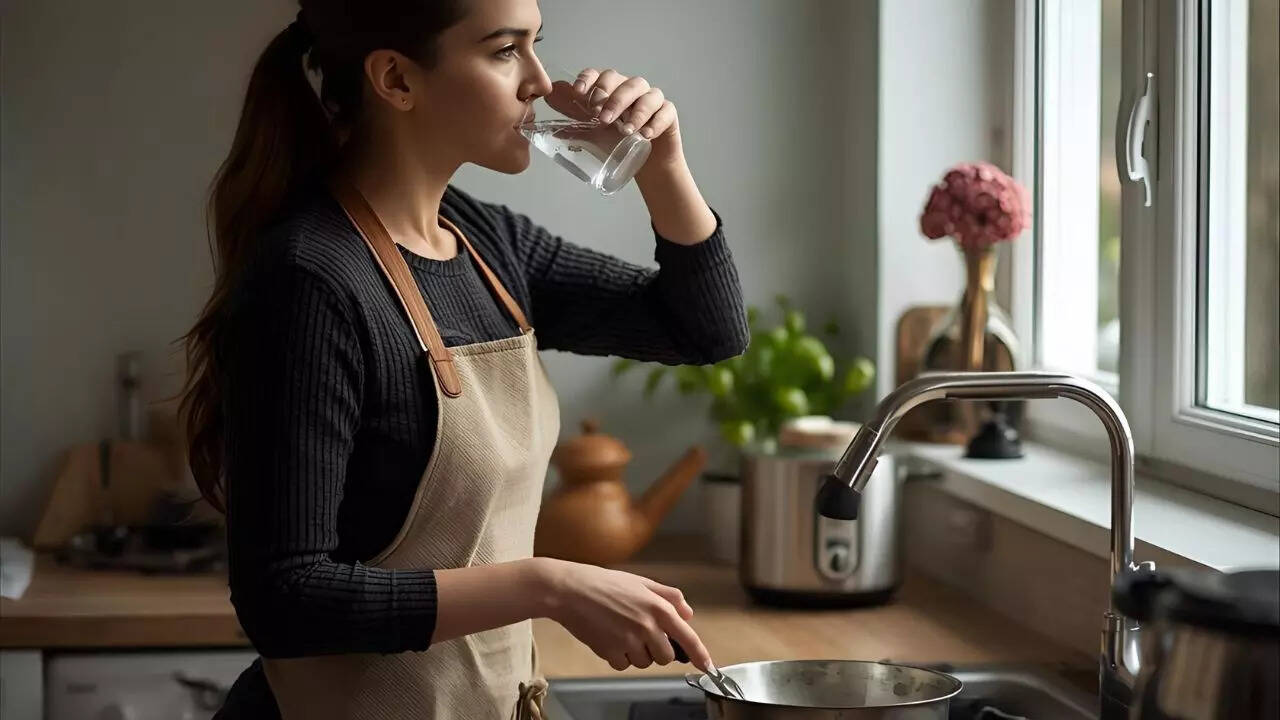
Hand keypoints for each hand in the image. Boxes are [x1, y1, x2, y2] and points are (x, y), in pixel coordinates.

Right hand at [535, 558, 712, 671]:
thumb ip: (669, 596)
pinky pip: (623, 665)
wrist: (570, 590)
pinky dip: (618, 657)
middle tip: (641, 634)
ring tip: (620, 632)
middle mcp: (647, 625)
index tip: (706, 666)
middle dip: (657, 650)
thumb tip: (687, 614)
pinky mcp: (611, 652)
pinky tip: (609, 638)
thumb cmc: (603, 583)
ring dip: (637, 654)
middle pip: (665, 656)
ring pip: (645, 663)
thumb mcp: (641, 582)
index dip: (699, 654)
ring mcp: (629, 640)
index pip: (687, 636)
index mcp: (658, 607)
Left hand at [562, 67, 684, 168]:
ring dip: (634, 111)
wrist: (644, 164)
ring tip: (625, 130)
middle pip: (624, 82)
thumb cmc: (617, 143)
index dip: (590, 79)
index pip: (600, 75)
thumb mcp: (592, 132)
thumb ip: (573, 117)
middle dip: (612, 98)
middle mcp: (632, 90)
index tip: (578, 92)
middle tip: (602, 118)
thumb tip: (550, 99)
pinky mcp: (668, 115)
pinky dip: (655, 122)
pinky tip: (645, 135)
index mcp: (612, 89)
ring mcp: (652, 100)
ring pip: (647, 95)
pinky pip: (665, 112)